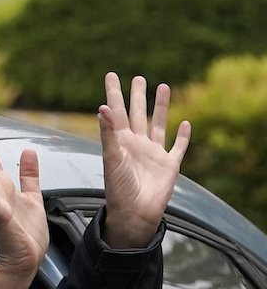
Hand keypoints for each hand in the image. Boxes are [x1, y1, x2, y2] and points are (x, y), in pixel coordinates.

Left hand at [99, 73, 190, 248]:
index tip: (111, 75)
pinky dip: (182, 136)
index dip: (114, 94)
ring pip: (158, 124)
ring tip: (163, 87)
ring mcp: (153, 154)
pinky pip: (177, 147)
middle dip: (137, 96)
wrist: (134, 213)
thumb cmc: (118, 188)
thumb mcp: (111, 158)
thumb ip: (108, 134)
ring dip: (161, 107)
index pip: (116, 111)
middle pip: (137, 114)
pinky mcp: (169, 165)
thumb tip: (103, 107)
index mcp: (120, 141)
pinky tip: (185, 123)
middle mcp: (136, 144)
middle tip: (138, 78)